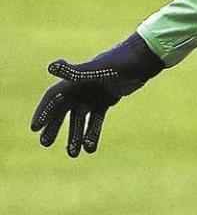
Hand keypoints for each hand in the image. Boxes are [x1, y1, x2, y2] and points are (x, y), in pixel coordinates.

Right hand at [31, 33, 163, 156]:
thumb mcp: (97, 70)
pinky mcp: (106, 101)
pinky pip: (95, 120)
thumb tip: (51, 66)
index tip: (35, 128)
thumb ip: (74, 71)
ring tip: (73, 154)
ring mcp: (93, 96)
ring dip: (74, 136)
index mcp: (75, 80)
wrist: (143, 60)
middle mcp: (81, 88)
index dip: (43, 111)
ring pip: (79, 120)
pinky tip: (90, 148)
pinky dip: (92, 133)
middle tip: (46, 143)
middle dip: (54, 127)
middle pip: (62, 111)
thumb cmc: (118, 62)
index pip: (53, 98)